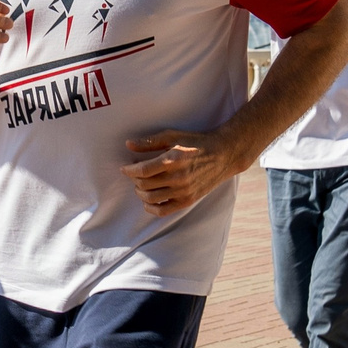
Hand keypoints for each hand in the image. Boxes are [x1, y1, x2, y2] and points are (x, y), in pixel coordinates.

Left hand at [121, 130, 243, 214]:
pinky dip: (151, 208)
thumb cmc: (196, 143)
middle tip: (134, 174)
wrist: (223, 155)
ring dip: (140, 193)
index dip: (129, 171)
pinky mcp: (187, 200)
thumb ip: (150, 142)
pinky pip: (163, 211)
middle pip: (145, 184)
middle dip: (134, 180)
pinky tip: (147, 201)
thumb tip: (128, 144)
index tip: (124, 168)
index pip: (142, 170)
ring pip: (151, 198)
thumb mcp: (173, 136)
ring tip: (141, 185)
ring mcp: (183, 191)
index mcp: (173, 160)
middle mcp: (178, 178)